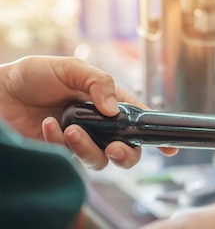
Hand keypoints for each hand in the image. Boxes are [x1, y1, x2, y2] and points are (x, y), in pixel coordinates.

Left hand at [0, 55, 176, 168]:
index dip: (156, 134)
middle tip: (115, 150)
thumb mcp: (70, 68)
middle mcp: (98, 125)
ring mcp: (80, 140)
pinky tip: (47, 126)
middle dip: (127, 155)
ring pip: (100, 160)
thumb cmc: (31, 75)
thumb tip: (115, 110)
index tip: (170, 148)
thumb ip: (99, 83)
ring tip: (71, 131)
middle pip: (127, 150)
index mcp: (107, 102)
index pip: (138, 119)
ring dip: (89, 149)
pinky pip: (70, 157)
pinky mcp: (59, 153)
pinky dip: (59, 142)